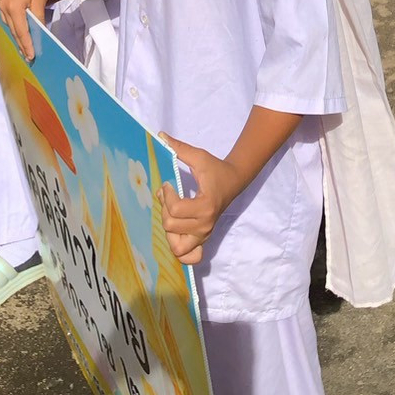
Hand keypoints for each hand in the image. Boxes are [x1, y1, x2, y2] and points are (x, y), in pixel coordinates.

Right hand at [0, 0, 52, 60]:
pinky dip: (11, 22)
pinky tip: (15, 28)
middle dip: (21, 42)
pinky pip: (5, 14)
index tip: (31, 56)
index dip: (26, 44)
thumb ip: (38, 20)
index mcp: (13, 6)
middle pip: (13, 28)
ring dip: (16, 33)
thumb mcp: (40, 2)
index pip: (20, 31)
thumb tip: (39, 35)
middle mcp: (3, 4)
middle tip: (28, 55)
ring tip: (23, 45)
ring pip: (8, 22)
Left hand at [157, 134, 242, 264]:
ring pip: (177, 247)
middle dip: (164, 209)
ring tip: (172, 215)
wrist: (233, 181)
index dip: (166, 196)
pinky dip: (181, 252)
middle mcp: (206, 224)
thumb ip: (179, 148)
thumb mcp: (199, 157)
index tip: (168, 184)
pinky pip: (190, 257)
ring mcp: (205, 234)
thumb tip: (160, 136)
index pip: (176, 210)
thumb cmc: (215, 169)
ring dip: (169, 231)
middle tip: (168, 196)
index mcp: (206, 205)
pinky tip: (177, 234)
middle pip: (171, 226)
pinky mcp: (204, 239)